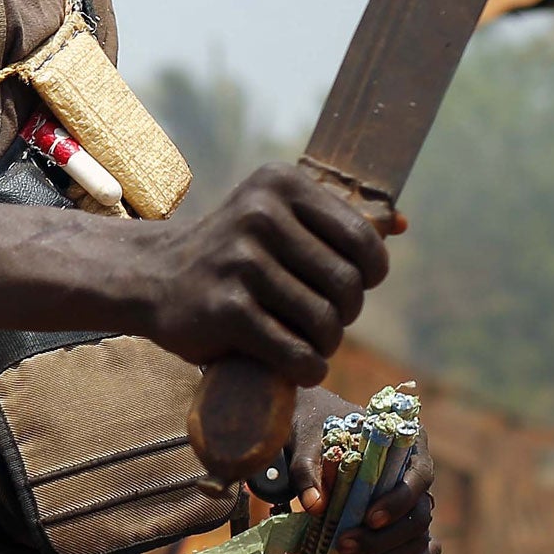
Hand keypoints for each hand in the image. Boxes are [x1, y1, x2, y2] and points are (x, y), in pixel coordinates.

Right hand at [137, 165, 389, 385]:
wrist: (151, 276)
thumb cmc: (231, 252)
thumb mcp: (276, 216)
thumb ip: (334, 219)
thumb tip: (402, 224)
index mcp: (281, 184)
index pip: (364, 242)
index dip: (369, 276)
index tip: (347, 287)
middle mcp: (261, 214)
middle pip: (347, 286)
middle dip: (345, 315)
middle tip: (323, 321)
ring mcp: (241, 262)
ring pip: (326, 324)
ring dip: (326, 346)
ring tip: (309, 343)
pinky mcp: (226, 309)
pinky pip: (295, 353)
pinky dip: (307, 369)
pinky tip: (299, 366)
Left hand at [290, 387, 439, 553]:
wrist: (319, 432)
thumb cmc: (319, 432)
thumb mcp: (309, 443)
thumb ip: (309, 470)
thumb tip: (315, 505)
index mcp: (408, 443)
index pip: (419, 475)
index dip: (399, 500)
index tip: (369, 518)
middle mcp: (417, 474)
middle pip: (419, 513)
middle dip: (384, 537)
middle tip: (344, 546)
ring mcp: (415, 503)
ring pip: (418, 537)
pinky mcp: (407, 526)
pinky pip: (422, 552)